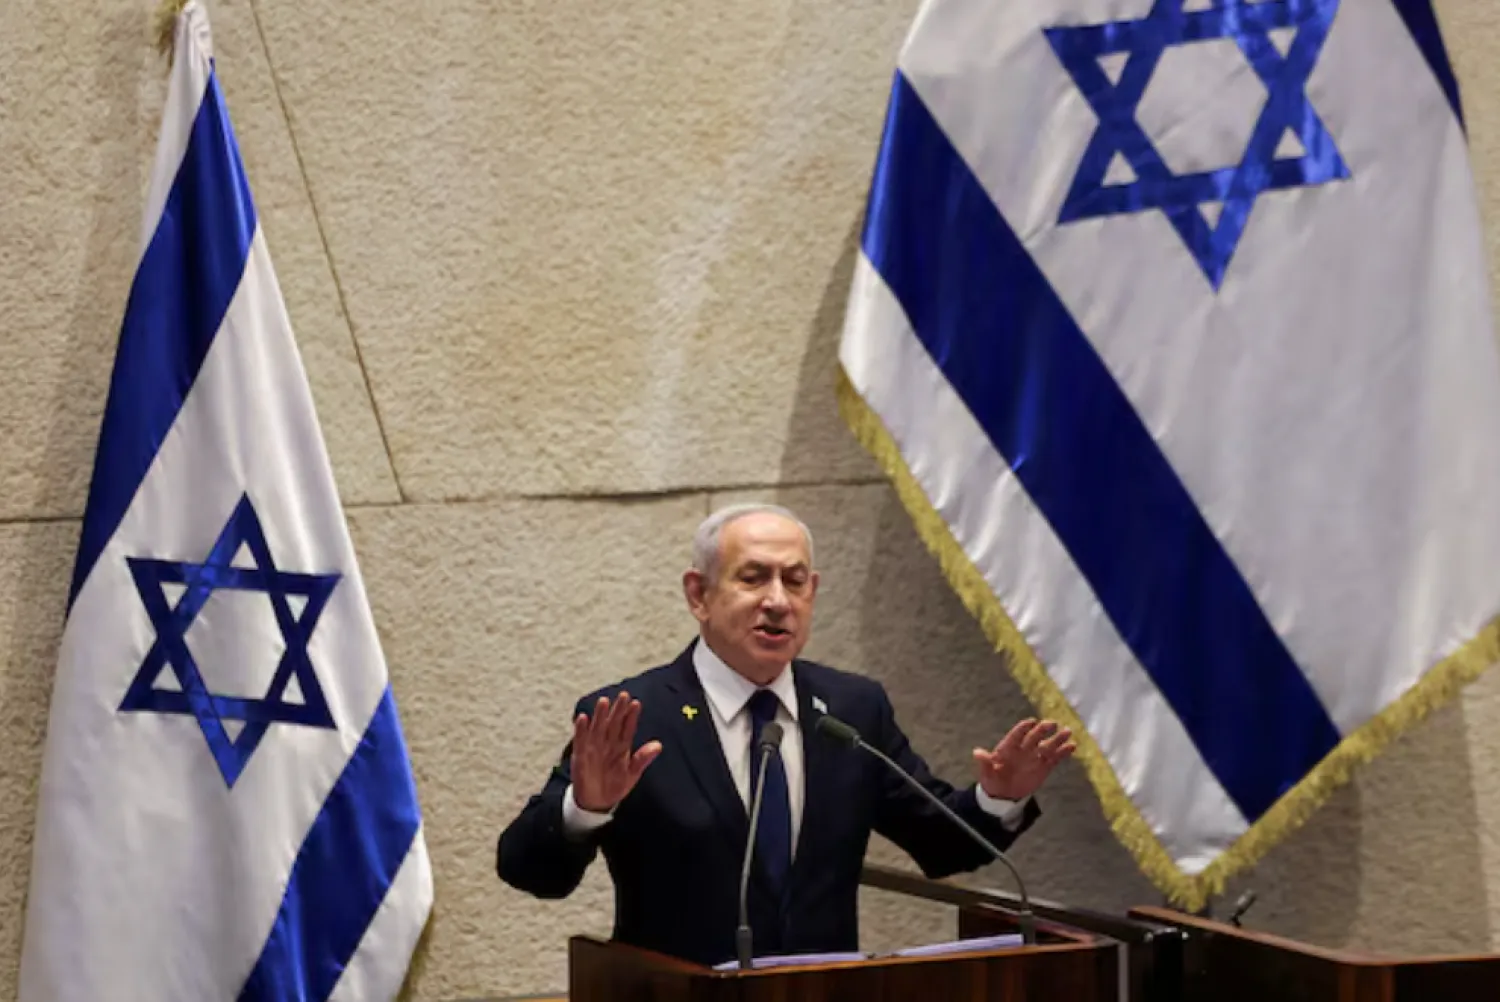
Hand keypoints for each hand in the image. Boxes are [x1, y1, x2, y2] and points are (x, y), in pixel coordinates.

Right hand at [571, 691, 662, 812]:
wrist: (597, 802)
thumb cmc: (615, 785)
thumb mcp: (632, 774)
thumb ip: (642, 759)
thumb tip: (658, 745)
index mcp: (622, 746)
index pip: (627, 728)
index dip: (631, 716)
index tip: (636, 704)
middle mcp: (608, 743)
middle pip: (613, 723)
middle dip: (618, 710)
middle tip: (623, 696)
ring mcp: (594, 747)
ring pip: (597, 728)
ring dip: (600, 715)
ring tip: (604, 702)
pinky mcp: (580, 755)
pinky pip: (580, 740)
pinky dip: (580, 730)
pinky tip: (582, 718)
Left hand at [972, 718, 1075, 800]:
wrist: (1003, 794)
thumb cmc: (993, 779)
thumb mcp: (986, 773)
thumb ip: (984, 762)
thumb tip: (977, 753)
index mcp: (1009, 747)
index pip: (1017, 734)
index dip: (1024, 728)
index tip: (1032, 722)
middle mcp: (1024, 748)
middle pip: (1034, 736)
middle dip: (1042, 730)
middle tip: (1052, 724)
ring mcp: (1035, 756)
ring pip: (1048, 745)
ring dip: (1057, 738)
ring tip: (1067, 732)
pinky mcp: (1044, 766)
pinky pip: (1055, 757)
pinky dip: (1063, 752)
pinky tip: (1072, 746)